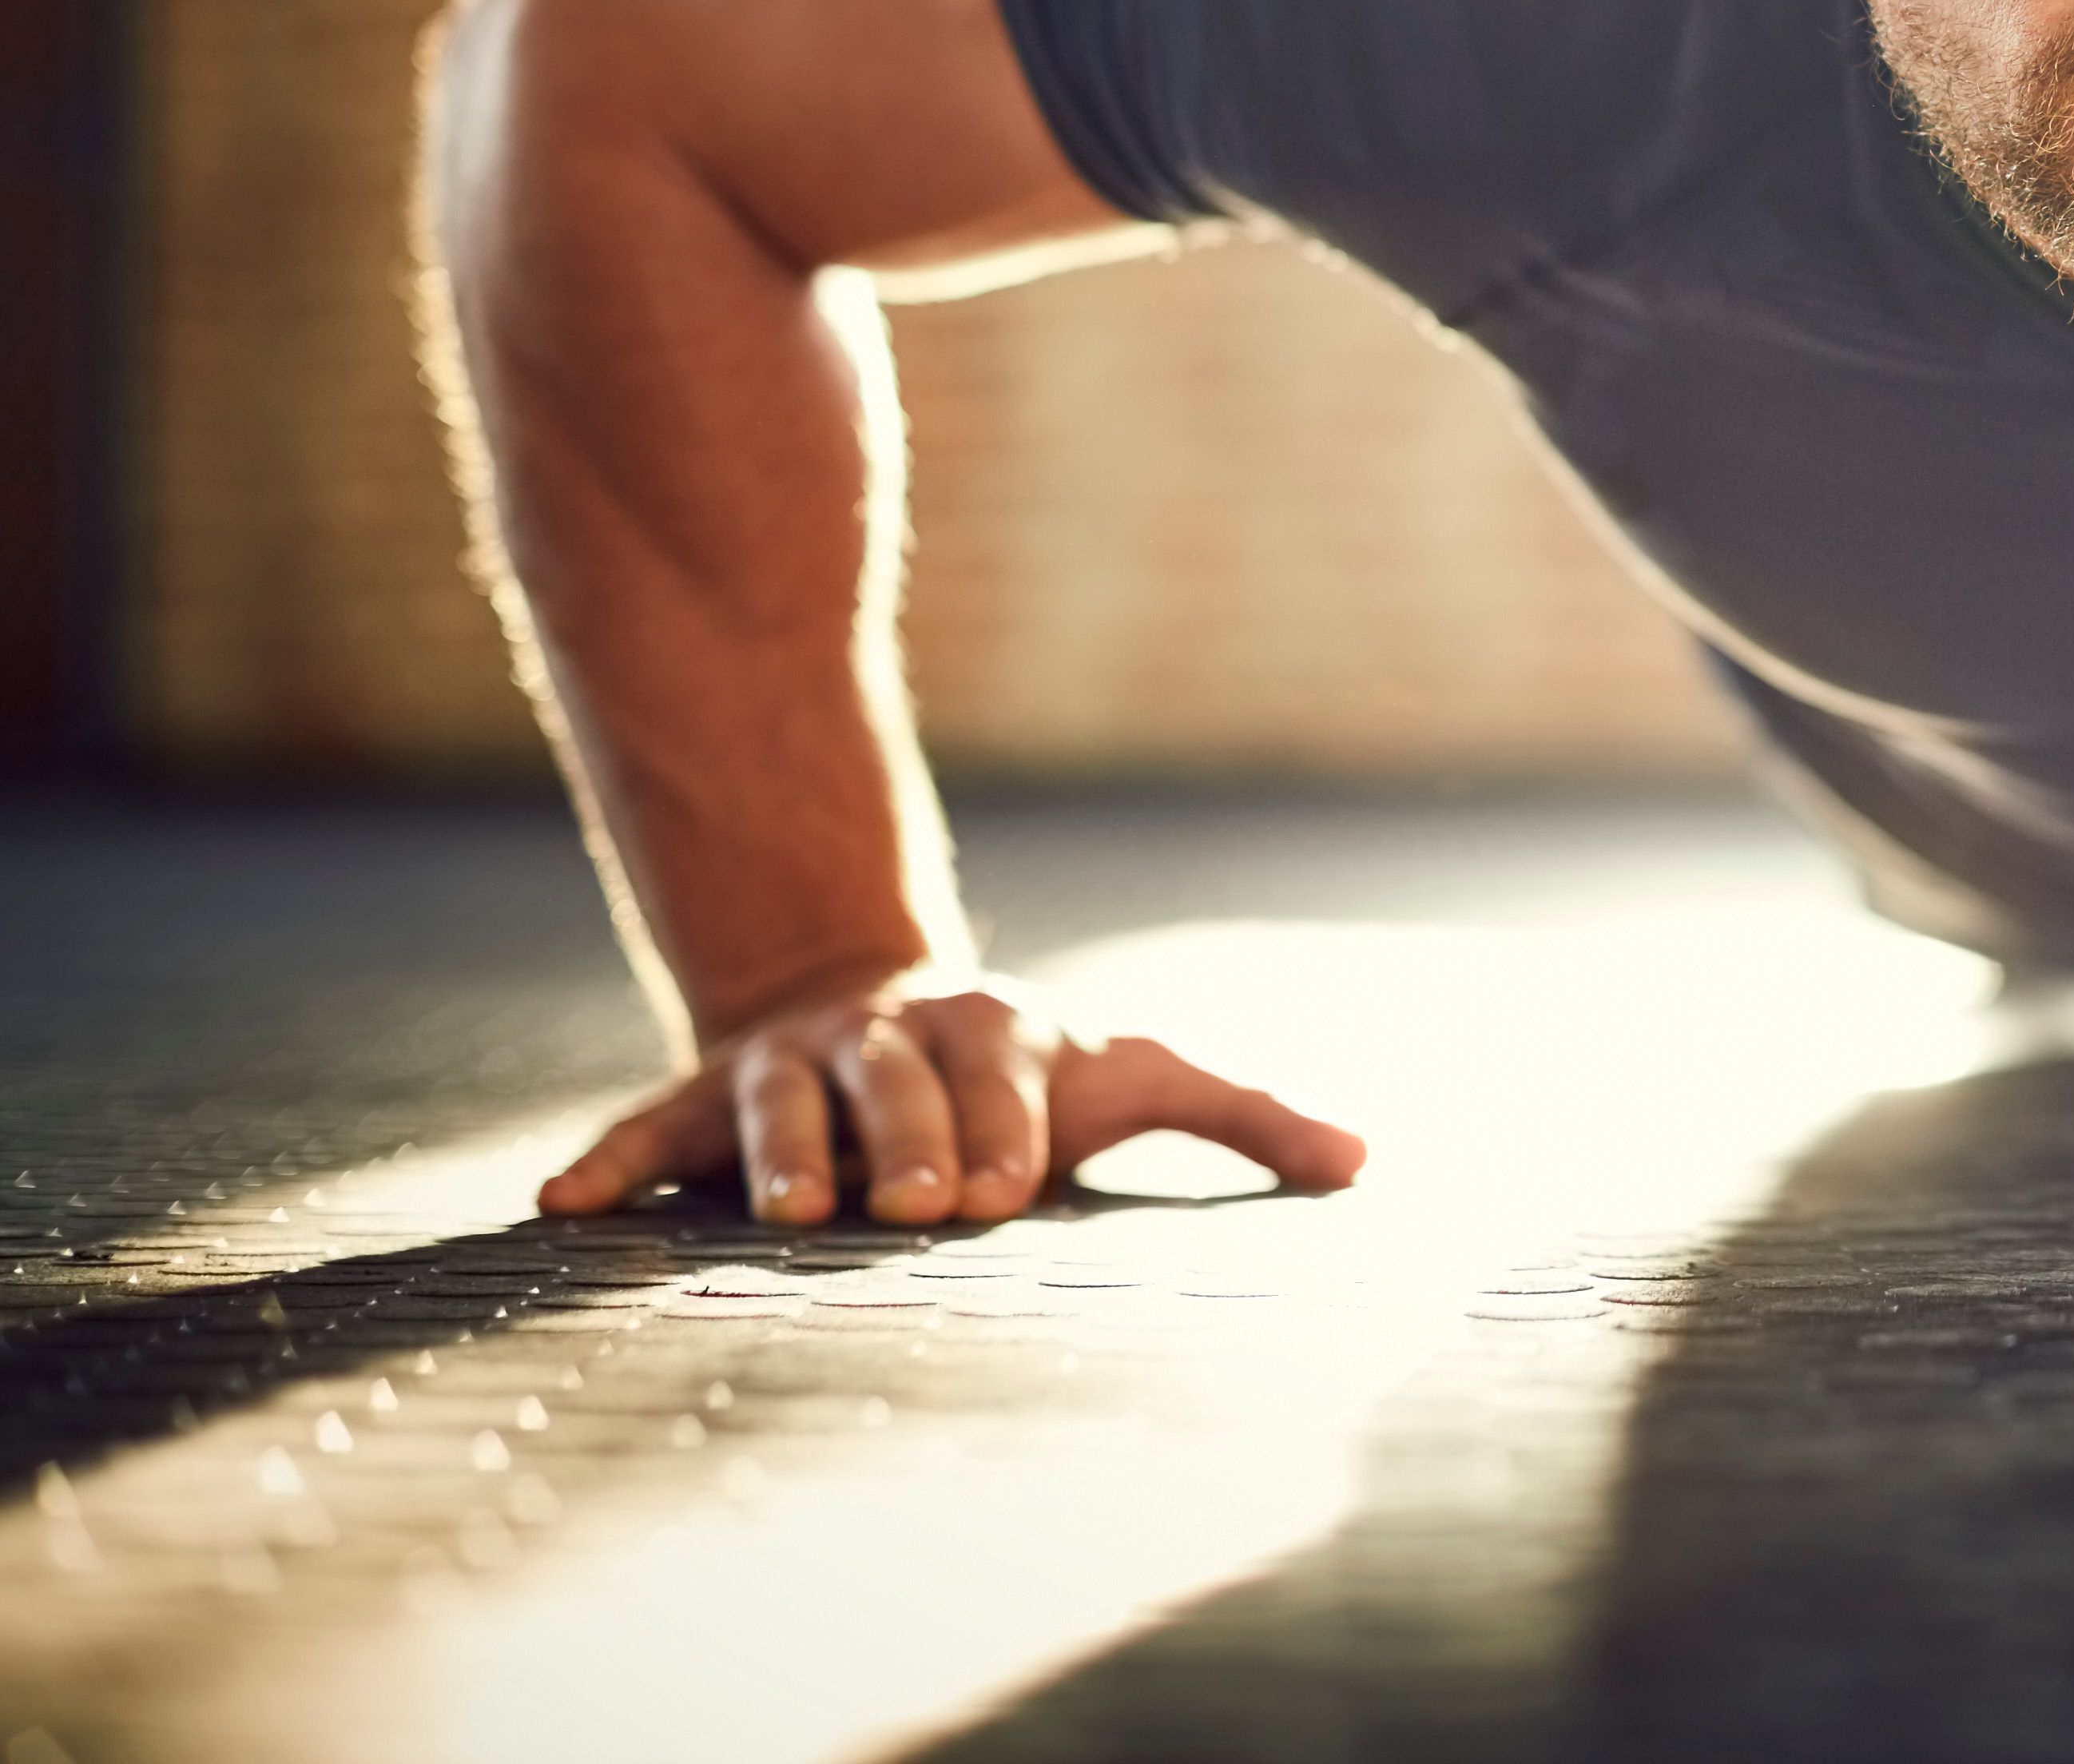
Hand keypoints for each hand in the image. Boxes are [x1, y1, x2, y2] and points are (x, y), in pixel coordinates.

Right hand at [536, 976, 1366, 1225]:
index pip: (1000, 1075)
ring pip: (781, 1094)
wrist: (888, 1010)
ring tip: (787, 1209)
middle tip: (907, 1205)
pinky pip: (648, 1126)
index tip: (1003, 1193)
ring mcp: (792, 1061)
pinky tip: (561, 1203)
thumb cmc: (1030, 1080)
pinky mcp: (704, 1097)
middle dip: (902, 1140)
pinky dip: (608, 1159)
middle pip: (892, 1082)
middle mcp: (888, 1037)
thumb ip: (1244, 1118)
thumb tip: (1365, 1163)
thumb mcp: (1138, 1078)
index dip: (1000, 1130)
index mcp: (993, 1032)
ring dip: (779, 1148)